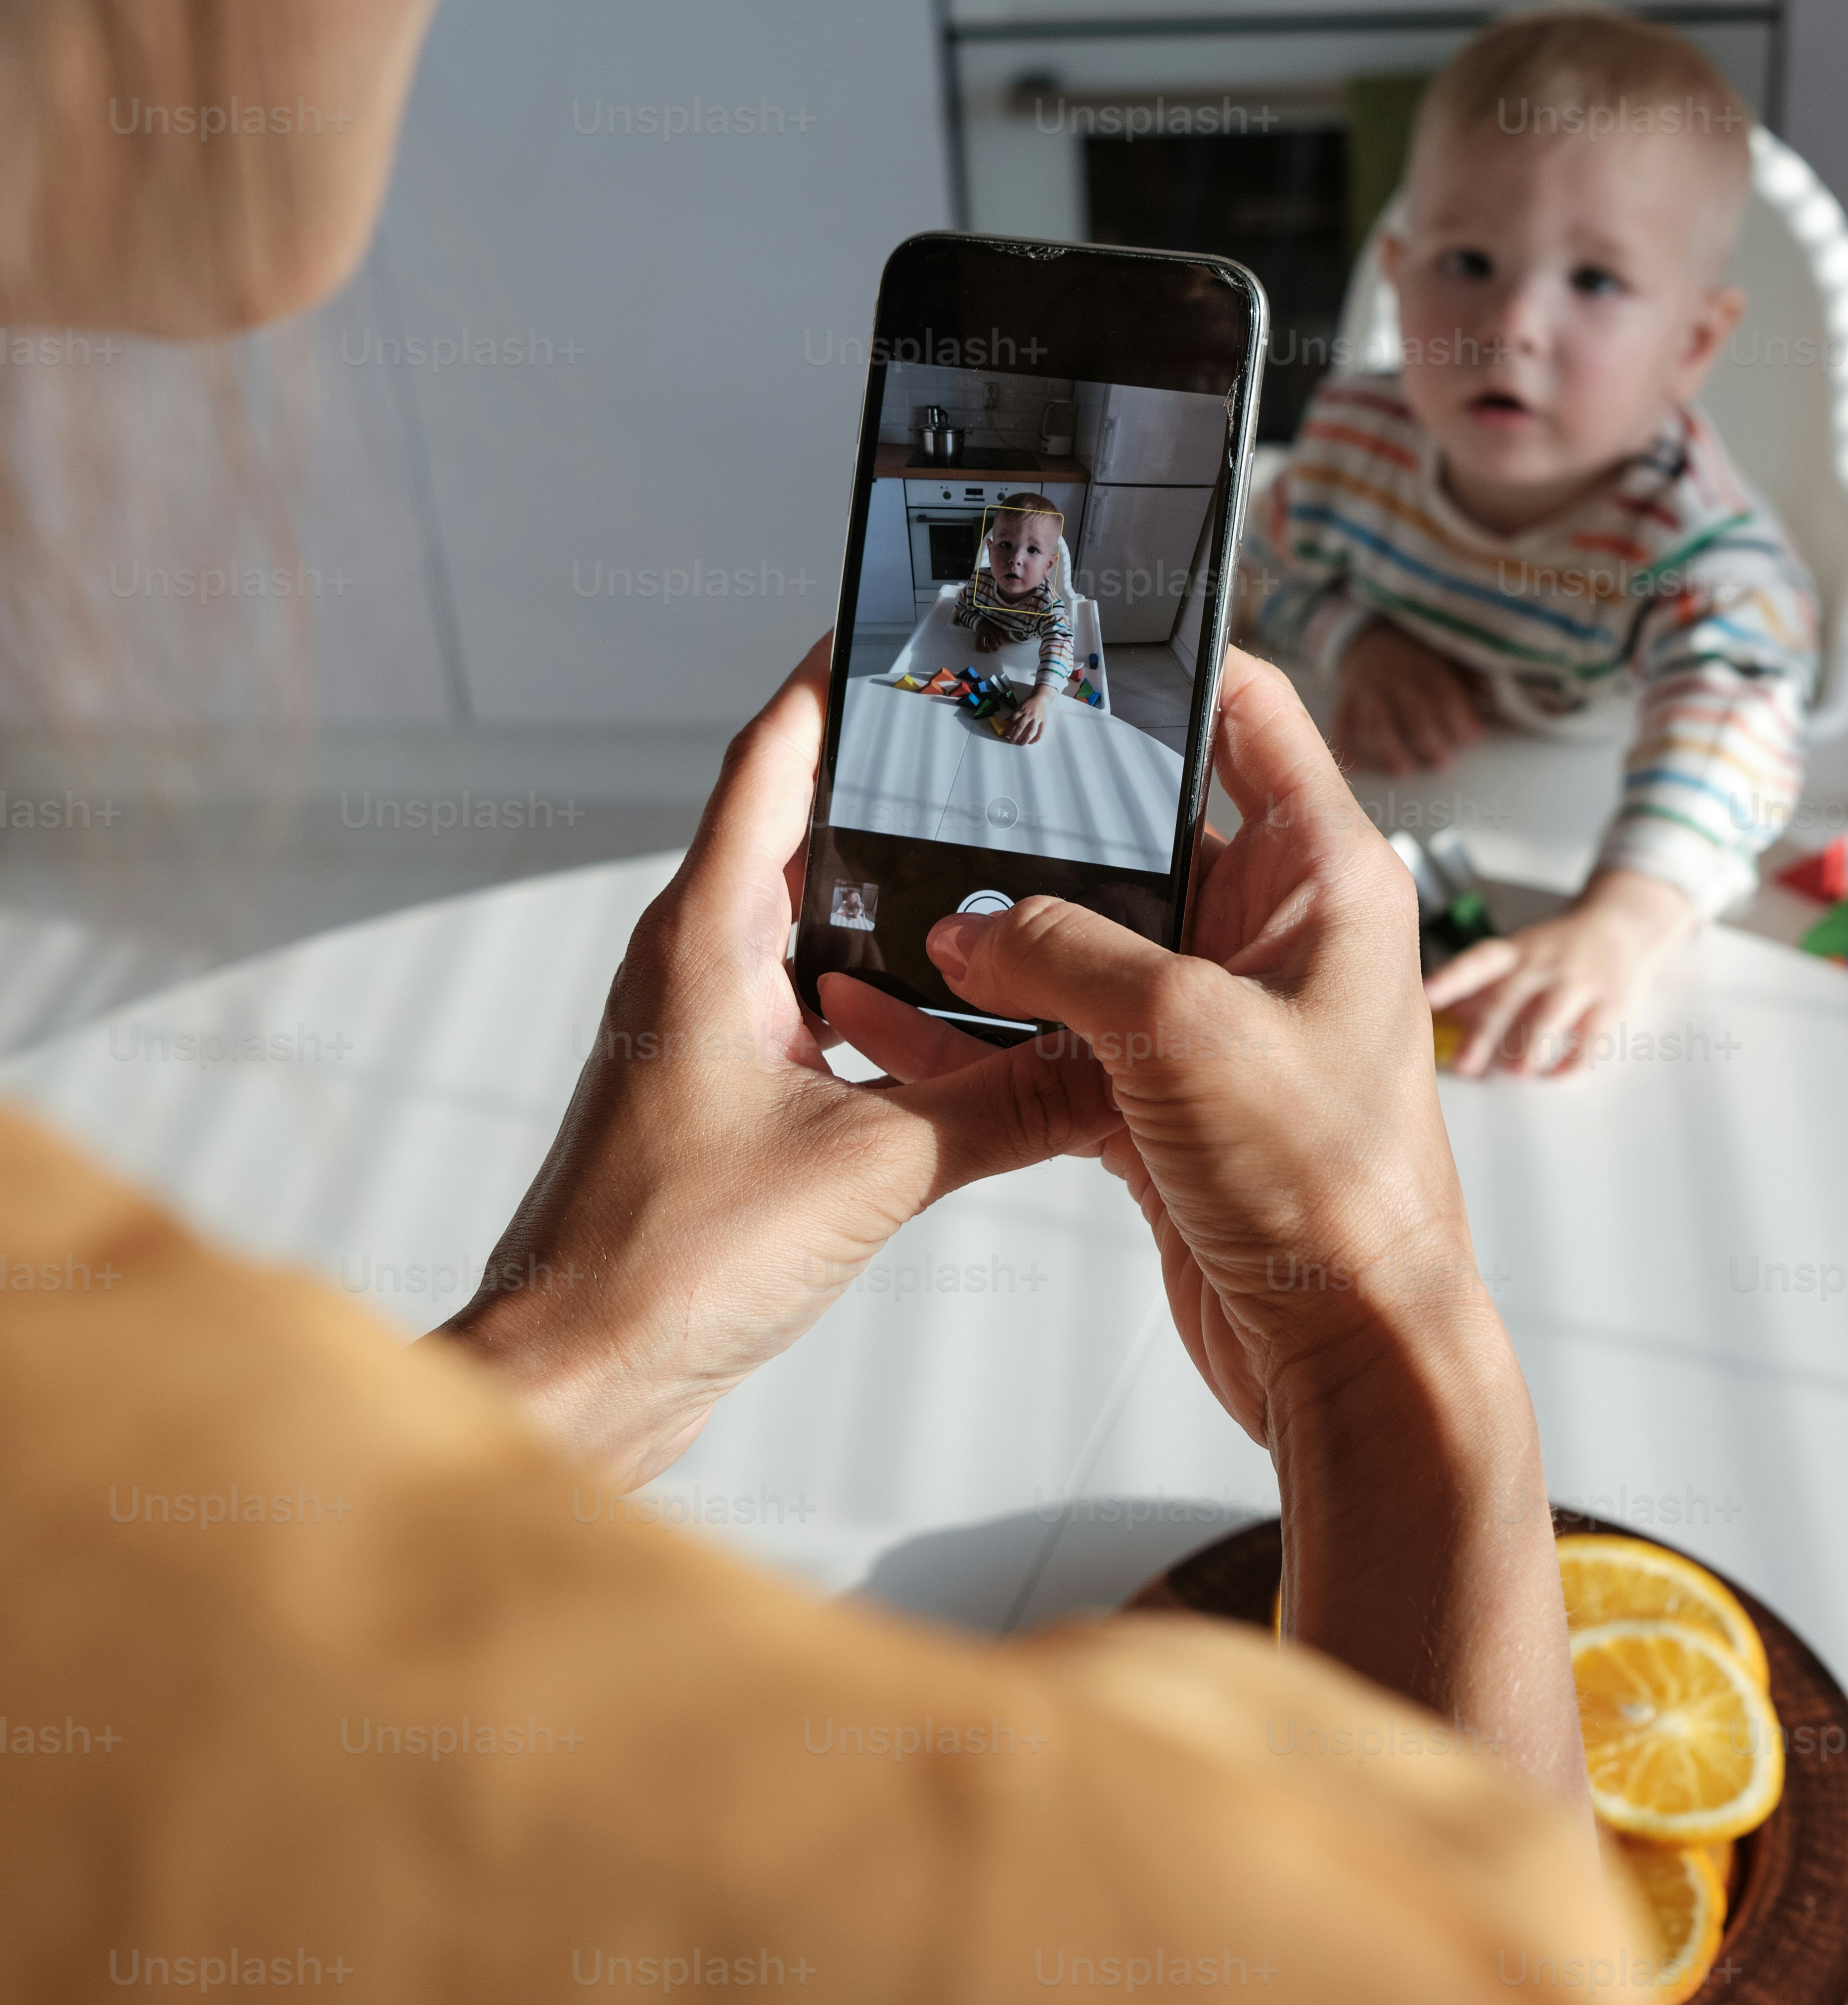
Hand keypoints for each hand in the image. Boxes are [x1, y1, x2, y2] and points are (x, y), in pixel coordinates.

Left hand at [439, 643, 1116, 1485]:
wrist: (579, 1380)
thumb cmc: (664, 1266)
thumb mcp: (873, 1170)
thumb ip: (1004, 1105)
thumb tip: (1111, 1061)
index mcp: (704, 940)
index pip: (768, 762)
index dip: (822, 684)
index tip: (872, 625)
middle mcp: (693, 968)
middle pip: (795, 834)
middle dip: (881, 789)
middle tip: (972, 746)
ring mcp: (702, 1033)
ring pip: (806, 930)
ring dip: (887, 905)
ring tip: (990, 876)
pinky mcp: (722, 1100)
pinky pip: (810, 1011)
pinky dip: (879, 999)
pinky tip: (952, 1023)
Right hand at [827, 650, 1585, 1803]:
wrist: (1351, 1354)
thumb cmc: (1329, 1188)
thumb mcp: (1182, 1031)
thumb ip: (1061, 954)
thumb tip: (963, 926)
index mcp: (1325, 876)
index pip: (1252, 715)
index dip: (1174, 662)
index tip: (1080, 632)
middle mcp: (1275, 934)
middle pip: (1147, 832)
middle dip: (1042, 818)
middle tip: (936, 776)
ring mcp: (1217, 1018)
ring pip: (1087, 942)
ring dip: (993, 934)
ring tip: (885, 901)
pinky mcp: (1166, 1098)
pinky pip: (1060, 1037)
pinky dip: (988, 1030)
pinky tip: (898, 1017)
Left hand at [1003, 687, 1051, 745]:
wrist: (1042, 698)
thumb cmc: (1029, 703)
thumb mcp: (1020, 706)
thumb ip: (1014, 714)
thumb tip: (1006, 722)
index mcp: (1022, 710)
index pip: (1013, 719)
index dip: (1009, 727)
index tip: (1006, 734)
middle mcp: (1029, 715)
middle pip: (1021, 725)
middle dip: (1016, 734)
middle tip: (1012, 740)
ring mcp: (1037, 718)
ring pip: (1032, 729)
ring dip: (1026, 737)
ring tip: (1022, 743)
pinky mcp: (1044, 721)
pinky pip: (1041, 731)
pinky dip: (1037, 737)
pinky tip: (1033, 742)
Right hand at [1333, 615, 1487, 774]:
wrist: (1368, 634)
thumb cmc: (1415, 651)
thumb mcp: (1442, 652)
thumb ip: (1466, 673)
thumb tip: (1491, 689)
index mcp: (1425, 666)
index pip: (1443, 692)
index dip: (1459, 715)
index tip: (1472, 737)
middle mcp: (1395, 677)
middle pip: (1411, 710)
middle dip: (1427, 738)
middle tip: (1443, 765)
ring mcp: (1368, 689)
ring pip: (1377, 720)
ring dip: (1389, 747)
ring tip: (1402, 772)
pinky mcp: (1347, 697)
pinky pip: (1342, 721)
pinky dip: (1345, 744)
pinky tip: (1353, 767)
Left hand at [1424, 866, 1698, 1078]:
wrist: (1622, 924)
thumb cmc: (1559, 947)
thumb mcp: (1521, 953)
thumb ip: (1485, 983)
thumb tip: (1446, 1016)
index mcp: (1518, 950)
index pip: (1479, 960)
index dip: (1452, 977)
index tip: (1426, 994)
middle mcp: (1546, 963)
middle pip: (1508, 998)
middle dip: (1484, 1035)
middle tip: (1465, 1065)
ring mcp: (1580, 982)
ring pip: (1548, 1021)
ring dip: (1527, 1052)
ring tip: (1515, 1071)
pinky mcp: (1611, 1003)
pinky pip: (1589, 1042)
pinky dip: (1568, 1065)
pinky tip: (1553, 1074)